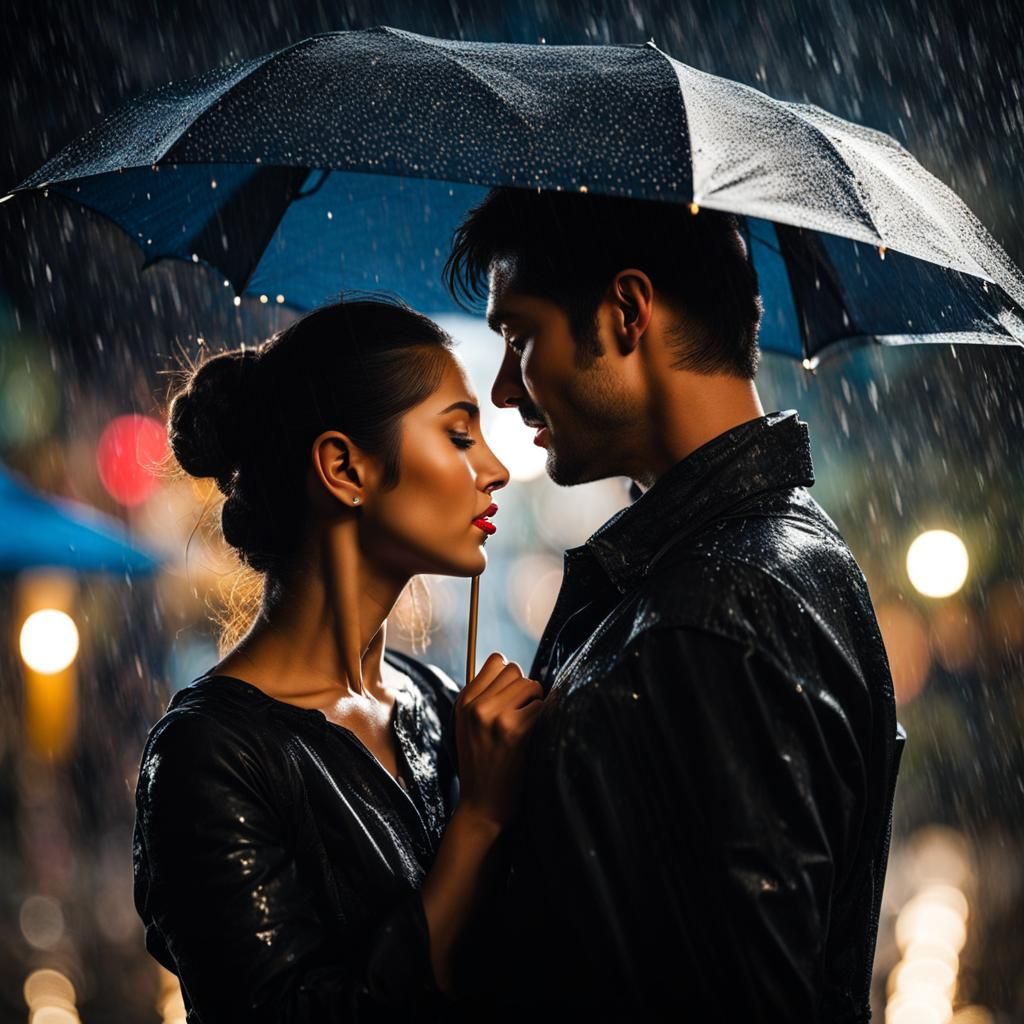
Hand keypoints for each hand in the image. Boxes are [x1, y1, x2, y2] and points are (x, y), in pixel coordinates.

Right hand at [453, 652, 543, 830]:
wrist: (482, 806)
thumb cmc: (482, 764)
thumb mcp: (469, 726)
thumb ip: (485, 697)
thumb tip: (515, 669)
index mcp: (464, 701)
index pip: (497, 661)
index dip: (511, 677)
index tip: (513, 696)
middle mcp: (476, 705)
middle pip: (516, 671)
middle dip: (525, 689)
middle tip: (522, 715)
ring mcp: (494, 716)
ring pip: (531, 685)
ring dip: (536, 703)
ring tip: (527, 726)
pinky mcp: (514, 731)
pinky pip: (542, 706)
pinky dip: (544, 718)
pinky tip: (534, 736)